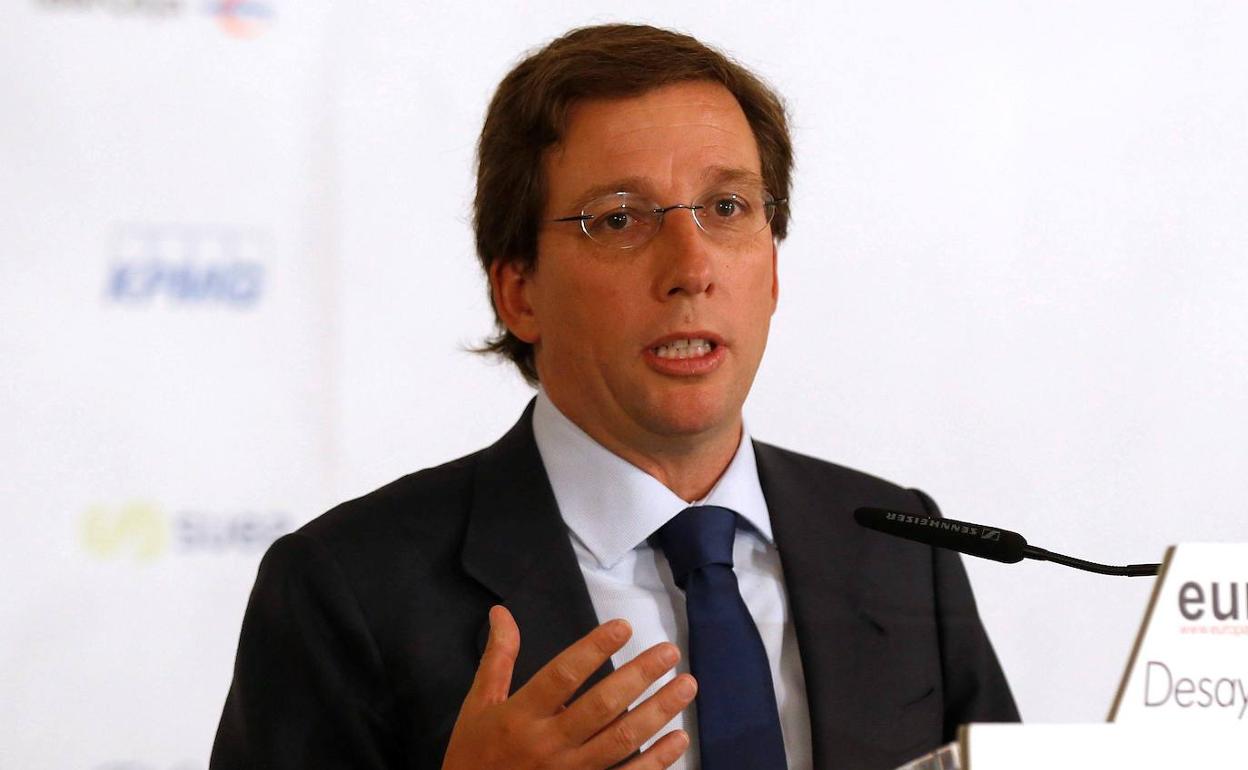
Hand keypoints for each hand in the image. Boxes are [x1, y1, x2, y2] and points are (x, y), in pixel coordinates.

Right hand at [441, 605, 695, 769]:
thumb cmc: (475, 754)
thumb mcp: (479, 705)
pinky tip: (679, 738)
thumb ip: (497, 658)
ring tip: (686, 685)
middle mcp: (547, 744)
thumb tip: (501, 612)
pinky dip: (657, 760)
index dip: (594, 649)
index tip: (623, 627)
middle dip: (639, 676)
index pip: (562, 675)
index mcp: (520, 716)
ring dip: (658, 711)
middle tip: (669, 651)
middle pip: (601, 706)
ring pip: (622, 740)